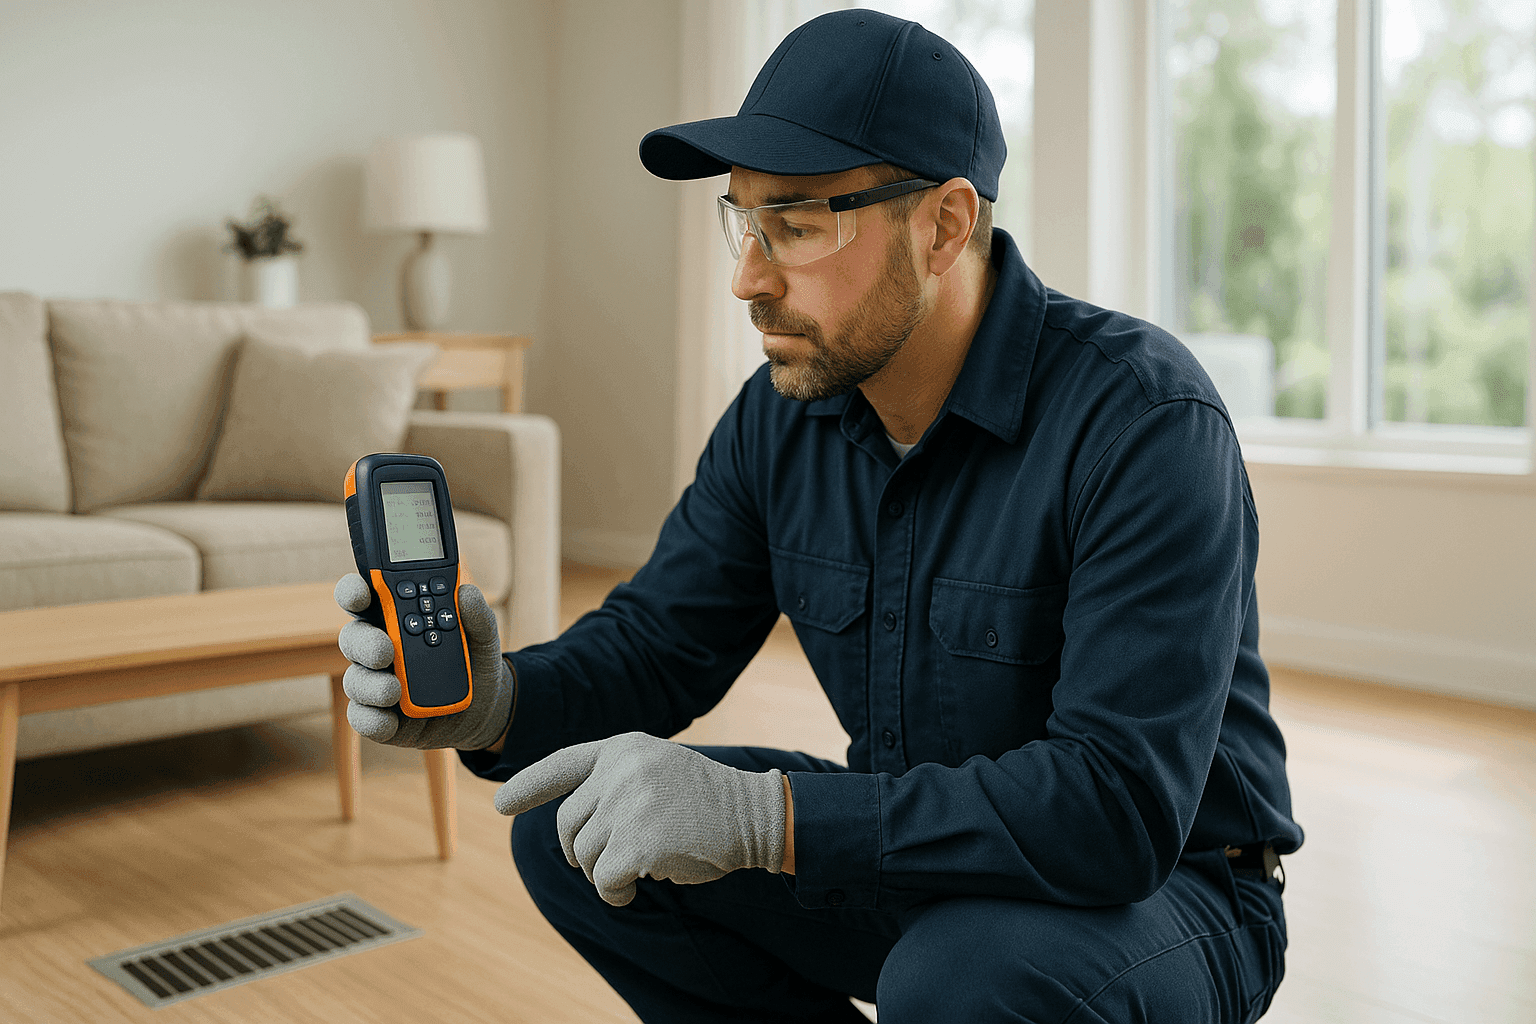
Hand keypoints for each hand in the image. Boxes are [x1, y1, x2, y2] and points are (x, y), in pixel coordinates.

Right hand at [334, 573, 514, 750]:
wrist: (485, 706)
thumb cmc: (474, 659)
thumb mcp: (483, 635)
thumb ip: (476, 614)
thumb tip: (466, 593)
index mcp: (395, 616)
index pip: (363, 596)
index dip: (354, 591)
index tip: (361, 594)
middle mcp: (377, 646)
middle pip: (353, 637)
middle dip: (364, 642)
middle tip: (385, 651)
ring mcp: (375, 682)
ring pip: (355, 679)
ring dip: (370, 684)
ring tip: (394, 690)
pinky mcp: (378, 715)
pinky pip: (363, 717)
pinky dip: (372, 719)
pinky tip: (389, 720)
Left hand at [494, 732, 785, 905]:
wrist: (753, 814)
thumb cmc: (705, 801)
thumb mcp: (656, 770)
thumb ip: (614, 783)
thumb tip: (572, 830)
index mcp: (622, 748)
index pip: (564, 764)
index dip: (529, 785)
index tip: (500, 806)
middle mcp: (619, 770)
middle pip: (568, 823)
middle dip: (581, 850)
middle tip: (609, 861)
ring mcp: (627, 804)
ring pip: (585, 855)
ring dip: (603, 874)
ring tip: (637, 869)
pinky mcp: (637, 842)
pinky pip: (603, 879)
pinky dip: (614, 892)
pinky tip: (634, 889)